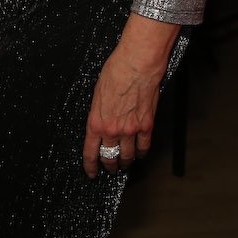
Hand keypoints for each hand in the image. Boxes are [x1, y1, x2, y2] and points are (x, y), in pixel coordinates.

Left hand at [81, 45, 165, 177]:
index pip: (91, 153)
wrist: (137, 64)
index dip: (91, 166)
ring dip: (125, 162)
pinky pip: (144, 147)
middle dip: (109, 165)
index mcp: (96, 122)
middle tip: (110, 168)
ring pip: (127, 156)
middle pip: (109, 157)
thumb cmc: (116, 72)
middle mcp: (112, 130)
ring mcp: (130, 130)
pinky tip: (139, 154)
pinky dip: (141, 153)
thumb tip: (100, 124)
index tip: (92, 173)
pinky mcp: (146, 126)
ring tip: (124, 164)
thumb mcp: (97, 94)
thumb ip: (98, 113)